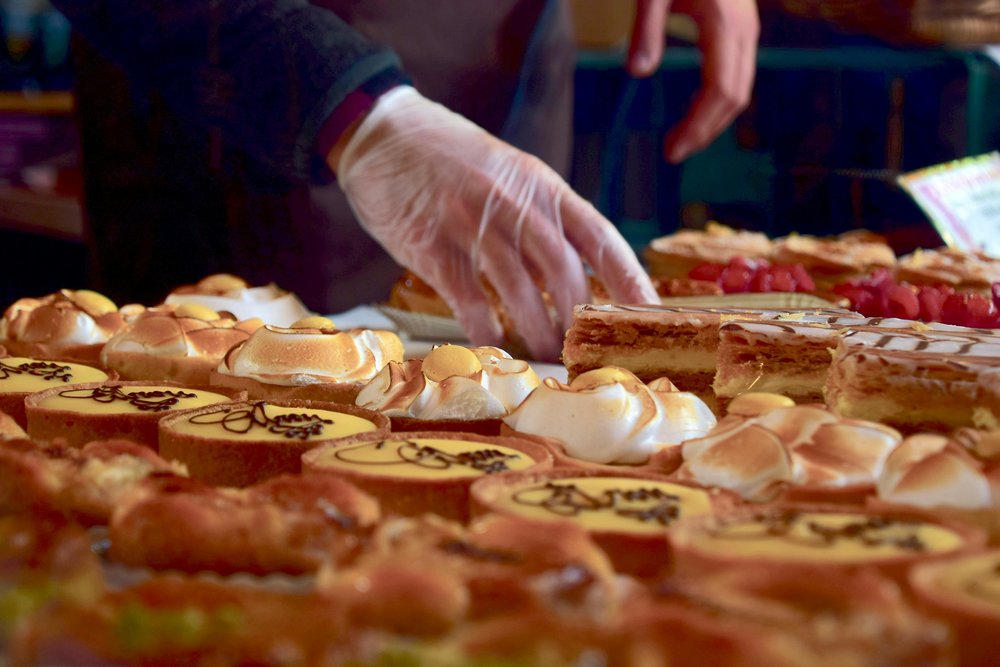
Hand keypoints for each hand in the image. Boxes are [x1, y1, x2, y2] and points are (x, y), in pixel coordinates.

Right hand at [332, 86, 657, 361]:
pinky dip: (483, 326)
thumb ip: (539, 219)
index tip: (649, 313)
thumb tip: (571, 279)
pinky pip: (466, 296)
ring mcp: (471, 222)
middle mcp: (512, 202)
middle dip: (578, 316)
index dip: (628, 278)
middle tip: (585, 350)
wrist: (382, 133)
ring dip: (535, 328)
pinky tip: (492, 342)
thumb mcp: (509, 175)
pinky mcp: (431, 244)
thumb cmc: (450, 159)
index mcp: (541, 185)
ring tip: (545, 355)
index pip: (599, 235)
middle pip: (562, 267)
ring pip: (517, 286)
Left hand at [627, 0, 758, 162]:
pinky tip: (693, 109)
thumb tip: (638, 74)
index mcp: (725, 25)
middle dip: (706, 130)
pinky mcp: (740, 26)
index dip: (699, 127)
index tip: (672, 150)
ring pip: (740, 87)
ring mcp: (746, 29)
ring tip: (682, 138)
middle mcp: (744, 31)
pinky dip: (717, 99)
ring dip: (713, 119)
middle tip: (673, 153)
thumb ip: (646, 30)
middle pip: (735, 97)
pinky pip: (736, 73)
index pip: (720, 92)